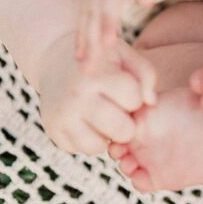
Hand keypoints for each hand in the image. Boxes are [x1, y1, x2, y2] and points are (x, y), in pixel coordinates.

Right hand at [37, 30, 157, 155]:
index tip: (126, 88)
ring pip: (99, 146)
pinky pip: (79, 149)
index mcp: (97, 72)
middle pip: (121, 130)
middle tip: (118, 108)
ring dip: (107, 135)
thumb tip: (150, 103)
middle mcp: (76, 95)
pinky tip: (87, 120)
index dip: (135, 96)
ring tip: (104, 115)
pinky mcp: (52, 128)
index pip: (134, 99)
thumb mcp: (124, 54)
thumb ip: (146, 74)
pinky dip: (87, 139)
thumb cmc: (100, 58)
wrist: (56, 57)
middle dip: (126, 122)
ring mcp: (62, 114)